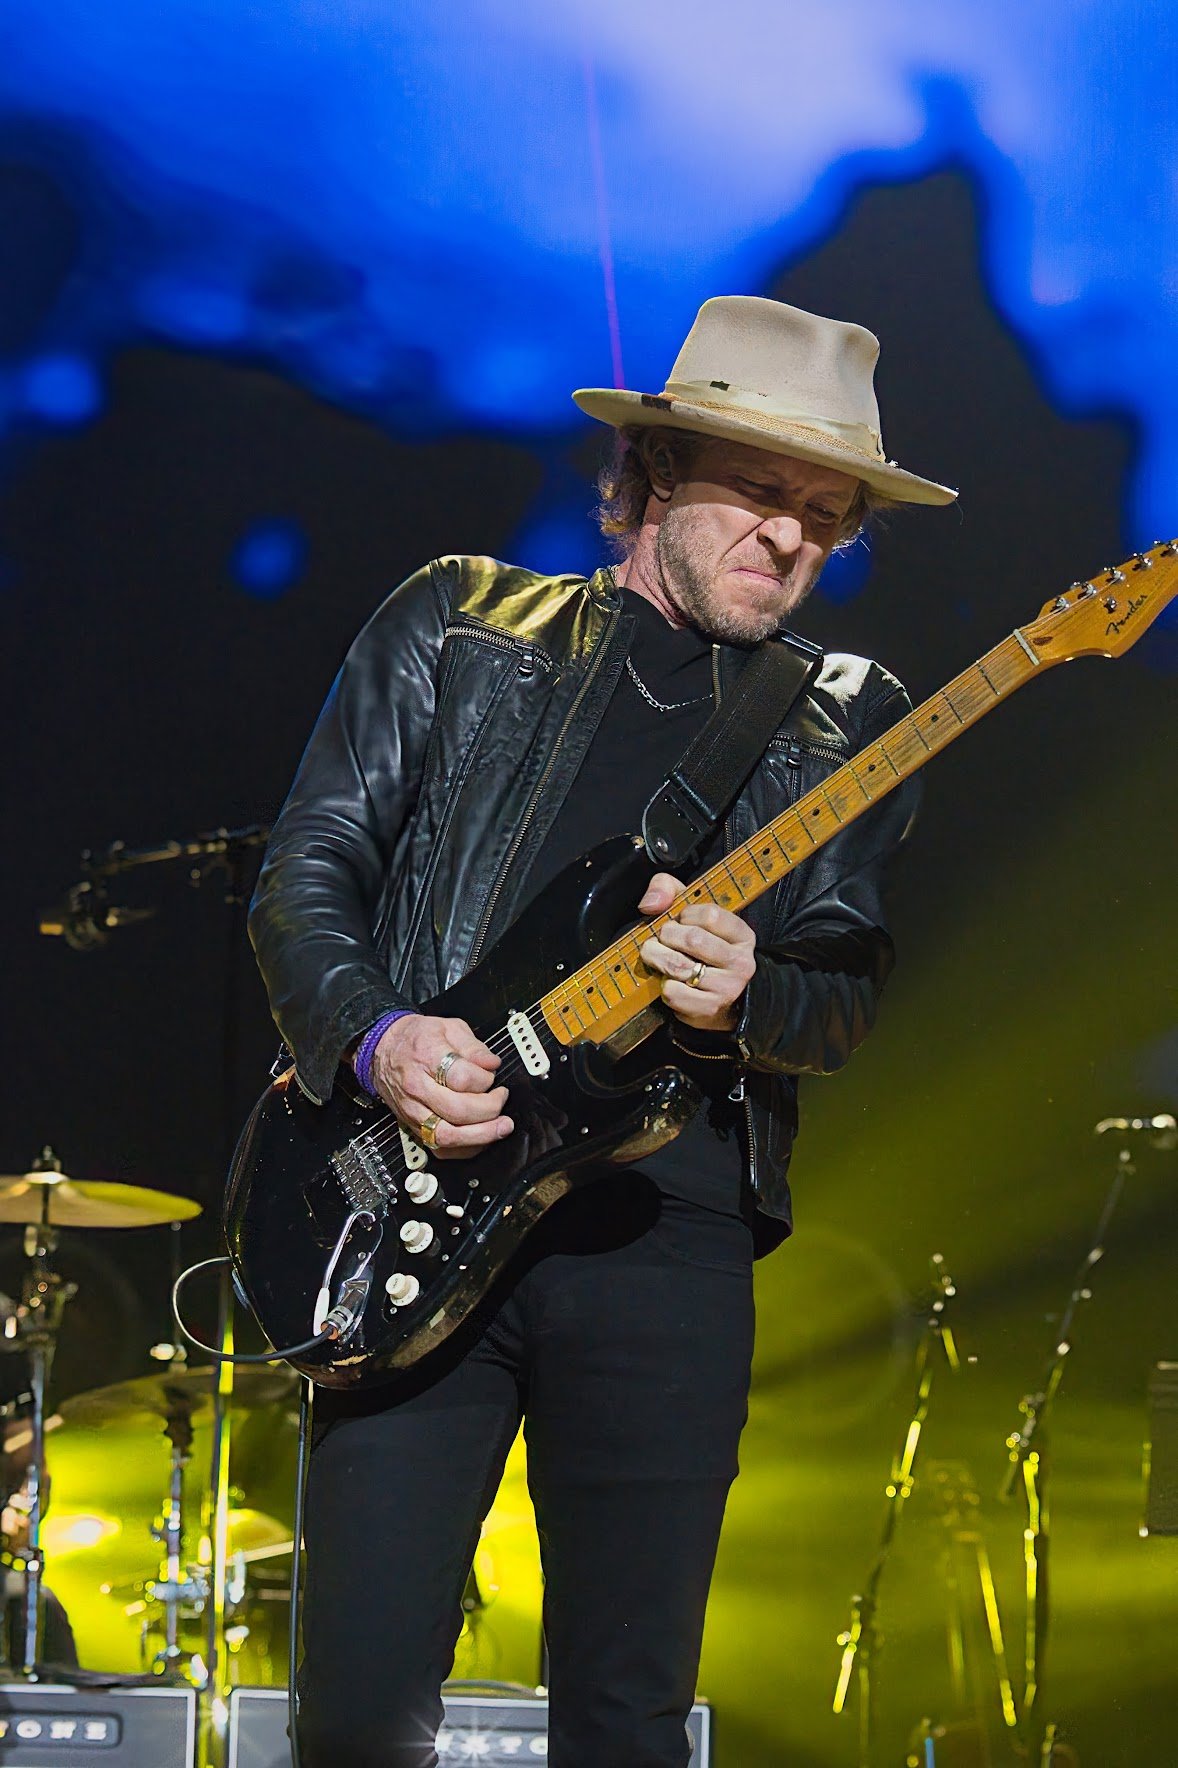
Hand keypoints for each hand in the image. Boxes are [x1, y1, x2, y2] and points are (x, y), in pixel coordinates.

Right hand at [369, 1014, 512, 1159]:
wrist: (383, 1049)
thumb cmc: (415, 1039)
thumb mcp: (448, 1027)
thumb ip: (473, 1046)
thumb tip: (493, 1065)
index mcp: (427, 1058)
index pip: (462, 1078)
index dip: (485, 1080)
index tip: (492, 1076)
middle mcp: (418, 1088)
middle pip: (458, 1111)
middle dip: (490, 1110)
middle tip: (501, 1100)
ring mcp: (414, 1111)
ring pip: (448, 1136)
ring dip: (481, 1136)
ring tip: (500, 1128)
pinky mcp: (414, 1127)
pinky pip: (440, 1148)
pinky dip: (464, 1149)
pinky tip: (480, 1139)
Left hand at [637, 872, 755, 1032]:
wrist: (722, 1000)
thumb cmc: (701, 949)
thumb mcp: (693, 913)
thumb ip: (669, 890)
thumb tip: (649, 904)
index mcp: (742, 936)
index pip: (711, 914)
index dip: (685, 915)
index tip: (681, 921)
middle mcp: (741, 962)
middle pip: (692, 939)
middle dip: (666, 936)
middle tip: (661, 939)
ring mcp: (727, 988)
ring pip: (678, 966)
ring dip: (657, 958)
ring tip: (656, 956)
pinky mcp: (709, 1008)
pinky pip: (673, 992)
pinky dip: (663, 984)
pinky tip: (669, 980)